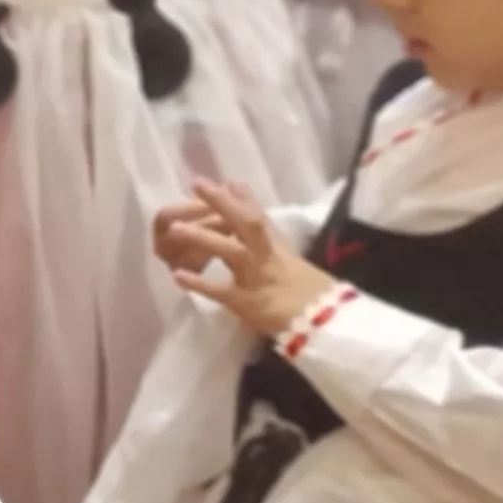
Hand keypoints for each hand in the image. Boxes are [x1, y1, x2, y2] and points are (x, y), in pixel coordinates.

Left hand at [167, 179, 340, 338]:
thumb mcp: (288, 257)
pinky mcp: (250, 303)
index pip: (258, 216)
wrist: (328, 323)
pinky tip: (178, 275)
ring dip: (204, 238)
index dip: (238, 198)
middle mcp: (268, 257)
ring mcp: (258, 278)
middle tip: (197, 185)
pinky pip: (223, 291)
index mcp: (277, 247)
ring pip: (232, 252)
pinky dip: (201, 284)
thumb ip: (268, 232)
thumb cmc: (308, 292)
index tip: (220, 180)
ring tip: (175, 228)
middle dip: (223, 203)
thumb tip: (252, 203)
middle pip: (247, 224)